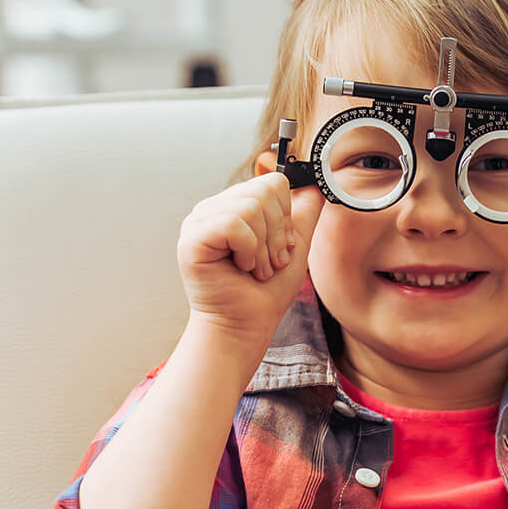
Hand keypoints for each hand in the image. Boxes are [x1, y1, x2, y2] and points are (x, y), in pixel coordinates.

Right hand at [176, 172, 322, 351]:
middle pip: (263, 191)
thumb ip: (304, 213)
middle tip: (269, 263)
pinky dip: (248, 250)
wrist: (247, 325)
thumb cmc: (265, 292)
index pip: (272, 183)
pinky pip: (234, 223)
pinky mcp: (192, 238)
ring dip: (262, 248)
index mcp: (234, 206)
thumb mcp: (294, 245)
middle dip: (277, 235)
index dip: (285, 218)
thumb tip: (316, 184)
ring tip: (255, 269)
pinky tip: (241, 268)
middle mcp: (214, 208)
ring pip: (250, 207)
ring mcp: (199, 221)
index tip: (282, 248)